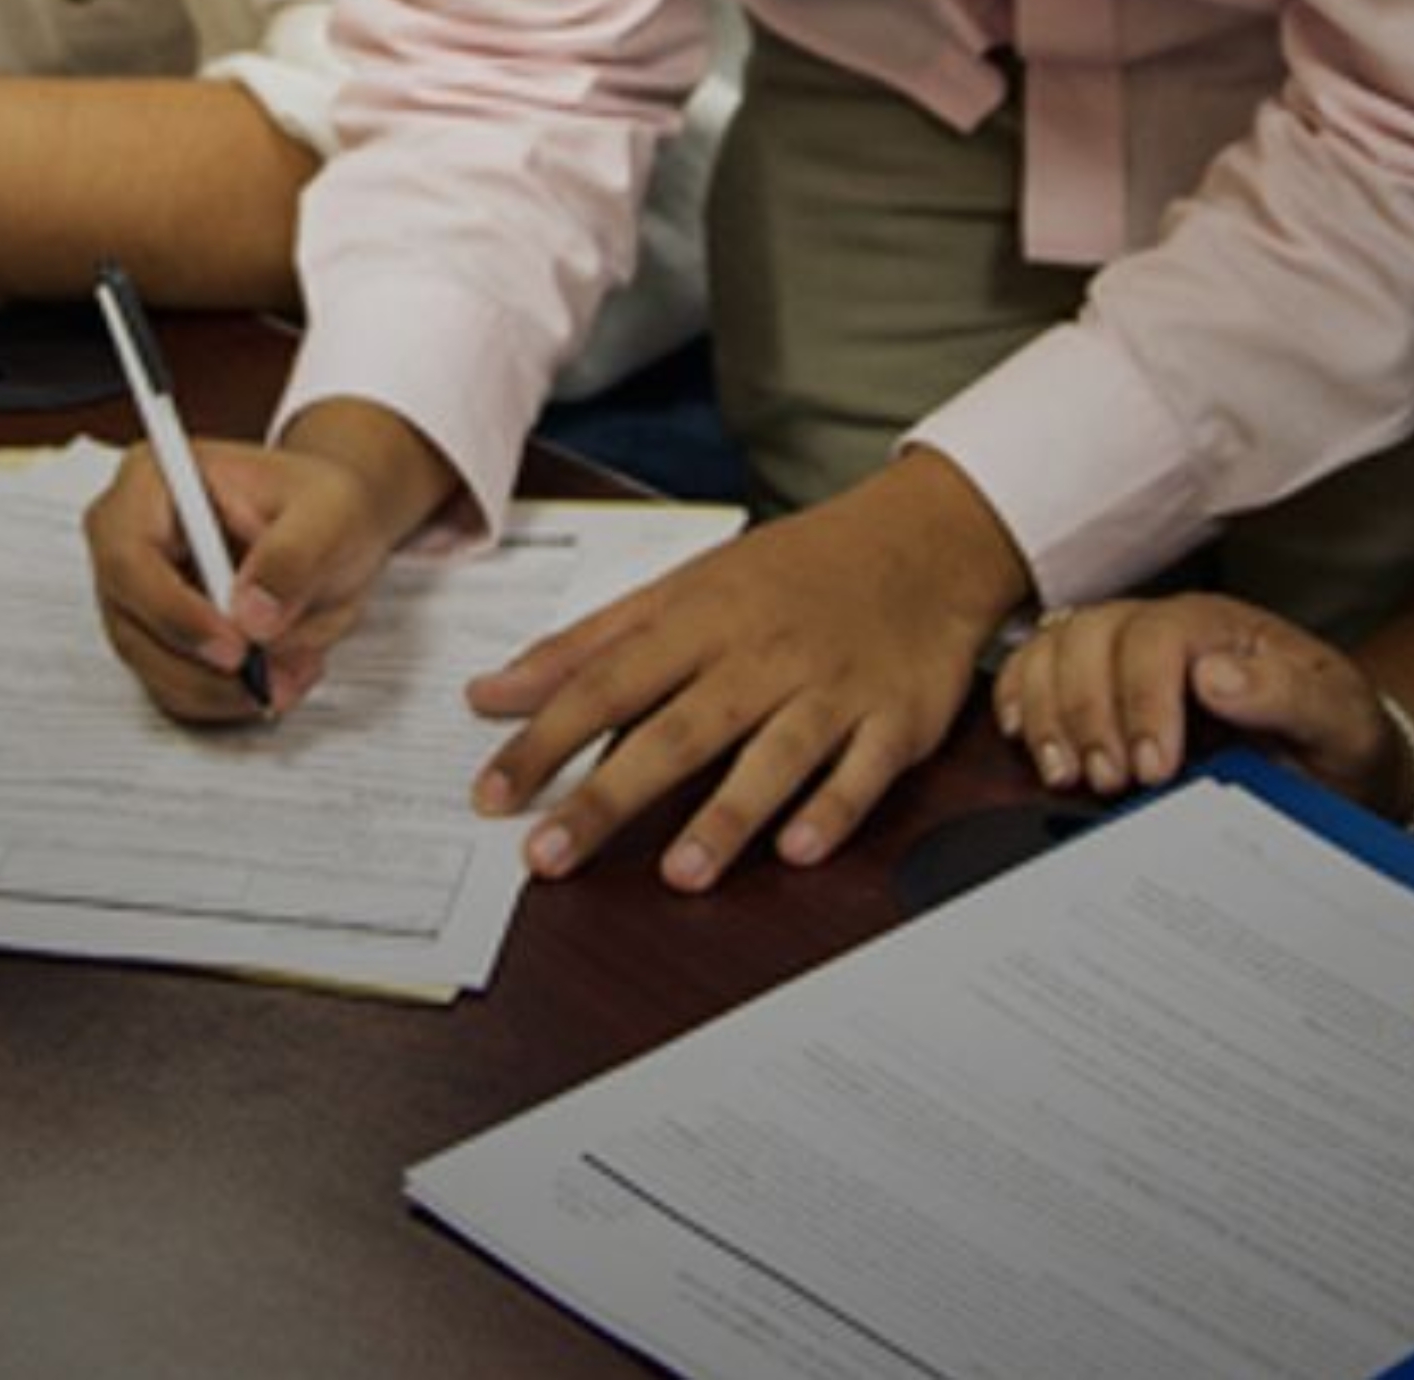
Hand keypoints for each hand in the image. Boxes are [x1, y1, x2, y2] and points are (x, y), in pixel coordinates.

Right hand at [84, 415, 453, 724]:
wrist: (330, 529)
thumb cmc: (321, 504)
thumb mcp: (330, 514)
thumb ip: (293, 557)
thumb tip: (252, 618)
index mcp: (152, 483)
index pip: (130, 558)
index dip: (174, 612)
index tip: (236, 648)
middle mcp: (129, 541)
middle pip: (133, 626)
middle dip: (205, 669)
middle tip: (272, 682)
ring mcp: (138, 597)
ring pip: (154, 668)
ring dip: (222, 690)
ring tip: (292, 677)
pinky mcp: (157, 639)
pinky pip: (175, 687)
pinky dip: (226, 697)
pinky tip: (278, 678)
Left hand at [466, 448, 1028, 891]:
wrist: (922, 540)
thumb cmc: (789, 574)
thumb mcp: (682, 589)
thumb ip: (586, 646)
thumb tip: (491, 694)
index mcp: (700, 620)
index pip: (606, 684)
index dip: (544, 740)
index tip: (491, 795)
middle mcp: (761, 656)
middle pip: (677, 730)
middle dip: (609, 795)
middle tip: (549, 856)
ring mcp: (832, 688)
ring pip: (774, 754)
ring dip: (728, 815)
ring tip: (679, 874)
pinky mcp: (895, 719)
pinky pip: (864, 769)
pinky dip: (835, 809)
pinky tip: (800, 850)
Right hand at [993, 592, 1388, 800]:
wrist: (1332, 768)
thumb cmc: (1334, 740)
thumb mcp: (1339, 720)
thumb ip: (1289, 695)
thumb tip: (1215, 676)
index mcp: (1221, 628)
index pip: (1161, 636)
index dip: (1144, 698)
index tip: (1153, 767)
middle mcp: (1163, 631)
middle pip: (1094, 637)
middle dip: (1089, 713)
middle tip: (1109, 782)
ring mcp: (1123, 655)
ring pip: (1056, 647)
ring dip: (1048, 712)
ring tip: (1067, 774)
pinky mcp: (1096, 687)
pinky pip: (1035, 668)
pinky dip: (1020, 698)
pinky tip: (1025, 739)